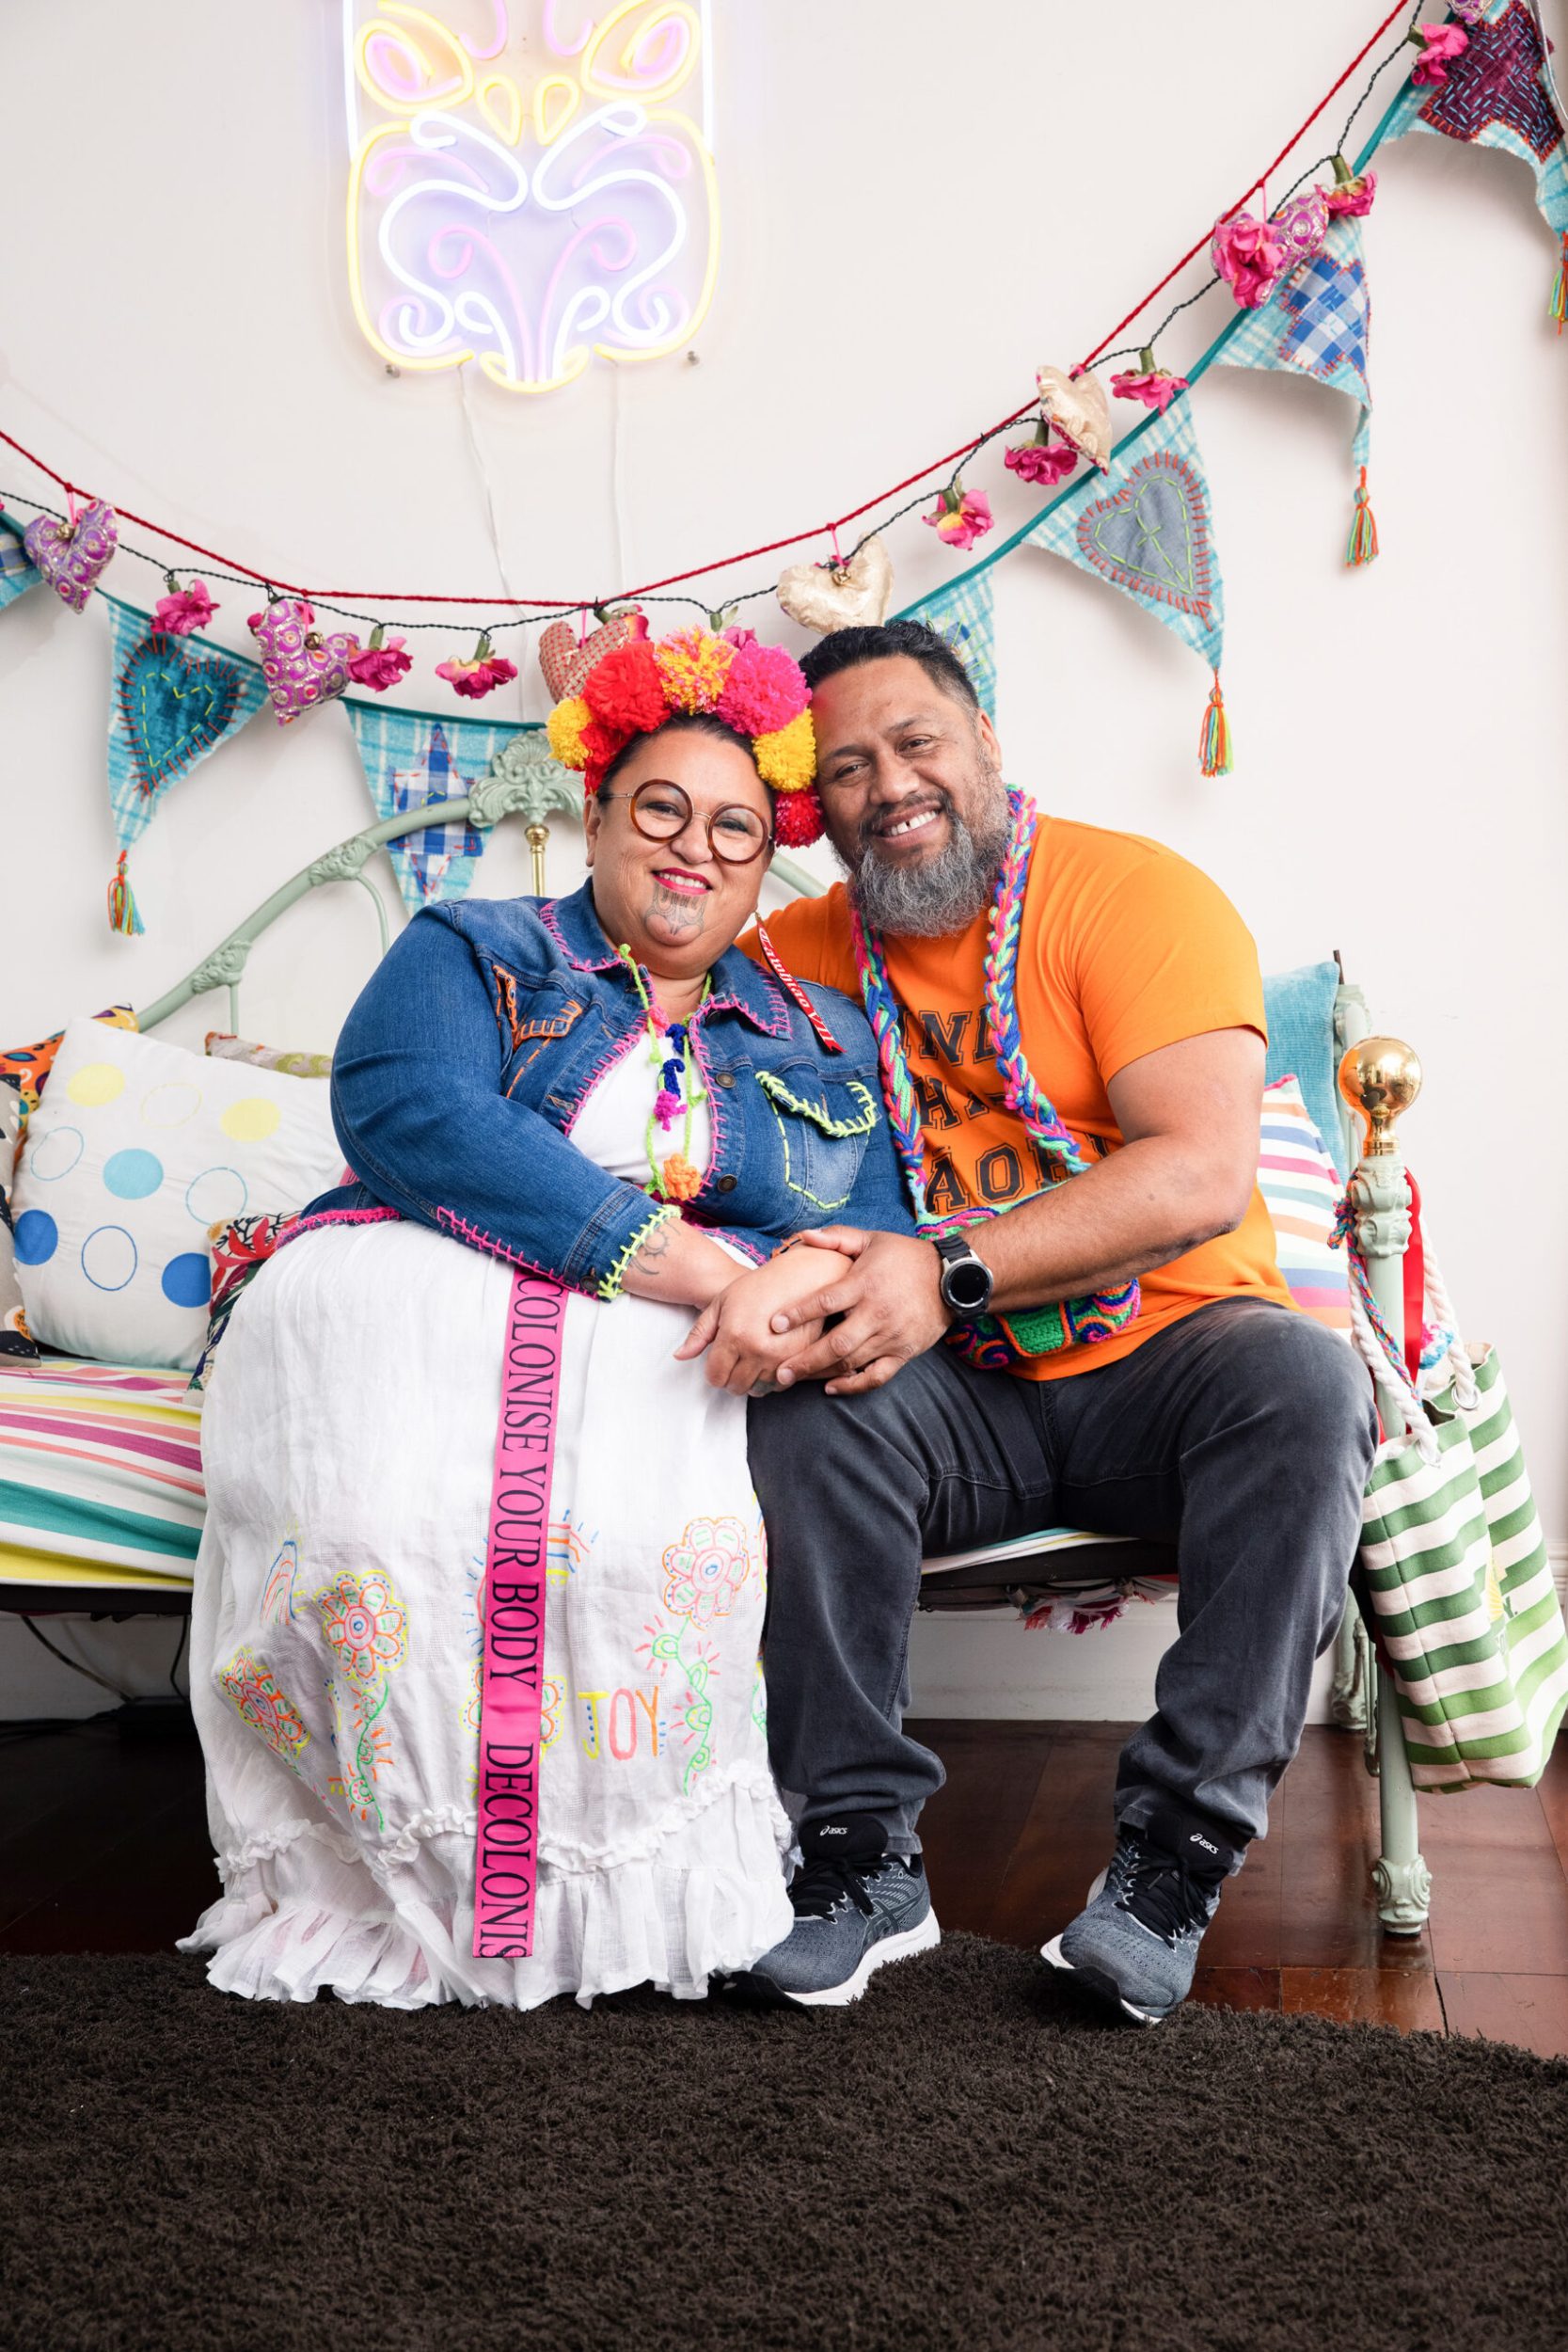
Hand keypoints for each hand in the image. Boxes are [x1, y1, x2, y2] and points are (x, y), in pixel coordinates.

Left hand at [673, 1245, 855, 1395]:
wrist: (800, 1277)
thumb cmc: (759, 1286)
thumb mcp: (721, 1303)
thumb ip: (699, 1333)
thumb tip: (680, 1356)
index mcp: (735, 1336)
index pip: (715, 1376)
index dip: (713, 1371)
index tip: (717, 1362)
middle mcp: (758, 1351)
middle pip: (735, 1387)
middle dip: (730, 1377)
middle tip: (735, 1359)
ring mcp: (781, 1358)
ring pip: (757, 1390)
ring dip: (751, 1380)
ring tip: (752, 1358)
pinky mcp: (800, 1360)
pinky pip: (779, 1385)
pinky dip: (771, 1379)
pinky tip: (769, 1360)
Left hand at [766, 1229, 949, 1394]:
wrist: (953, 1278)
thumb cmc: (905, 1256)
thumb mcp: (872, 1239)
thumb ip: (836, 1238)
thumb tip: (803, 1235)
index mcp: (865, 1284)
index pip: (826, 1302)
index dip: (798, 1314)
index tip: (774, 1324)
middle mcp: (877, 1313)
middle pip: (835, 1343)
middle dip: (804, 1360)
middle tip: (778, 1371)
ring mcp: (891, 1336)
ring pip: (851, 1362)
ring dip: (820, 1373)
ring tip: (793, 1379)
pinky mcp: (904, 1352)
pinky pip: (876, 1376)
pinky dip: (853, 1385)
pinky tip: (831, 1387)